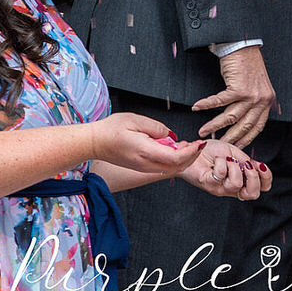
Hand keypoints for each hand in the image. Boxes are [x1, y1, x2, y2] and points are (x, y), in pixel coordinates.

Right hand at [84, 112, 200, 176]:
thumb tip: (171, 135)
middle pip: (176, 167)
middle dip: (192, 156)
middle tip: (198, 144)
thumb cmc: (111, 129)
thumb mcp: (136, 120)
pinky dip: (174, 161)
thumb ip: (157, 128)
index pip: (175, 158)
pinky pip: (162, 168)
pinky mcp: (141, 168)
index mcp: (145, 151)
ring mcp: (142, 168)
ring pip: (170, 170)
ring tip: (188, 145)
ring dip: (184, 160)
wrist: (93, 143)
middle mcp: (145, 164)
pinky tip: (175, 149)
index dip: (191, 151)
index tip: (198, 142)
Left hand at [188, 140, 271, 199]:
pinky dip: (221, 162)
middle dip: (254, 177)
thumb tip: (257, 166)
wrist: (193, 150)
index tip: (261, 166)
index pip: (260, 188)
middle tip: (246, 166)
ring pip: (236, 184)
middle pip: (252, 194)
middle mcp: (231, 188)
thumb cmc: (211, 152)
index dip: (266, 179)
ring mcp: (219, 188)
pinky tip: (217, 160)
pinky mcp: (209, 184)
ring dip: (234, 166)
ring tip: (226, 160)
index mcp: (241, 180)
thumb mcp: (234, 152)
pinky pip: (220, 175)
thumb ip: (246, 161)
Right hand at [191, 47, 276, 148]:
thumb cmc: (248, 65)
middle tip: (217, 145)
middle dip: (229, 138)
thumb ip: (253, 102)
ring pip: (230, 117)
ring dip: (214, 126)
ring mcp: (251, 94)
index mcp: (267, 101)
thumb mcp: (257, 86)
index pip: (258, 126)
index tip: (236, 147)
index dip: (246, 138)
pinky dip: (206, 105)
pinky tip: (196, 108)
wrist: (244, 46)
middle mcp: (262, 99)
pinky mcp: (239, 88)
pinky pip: (219, 102)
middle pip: (244, 126)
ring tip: (202, 132)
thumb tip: (241, 118)